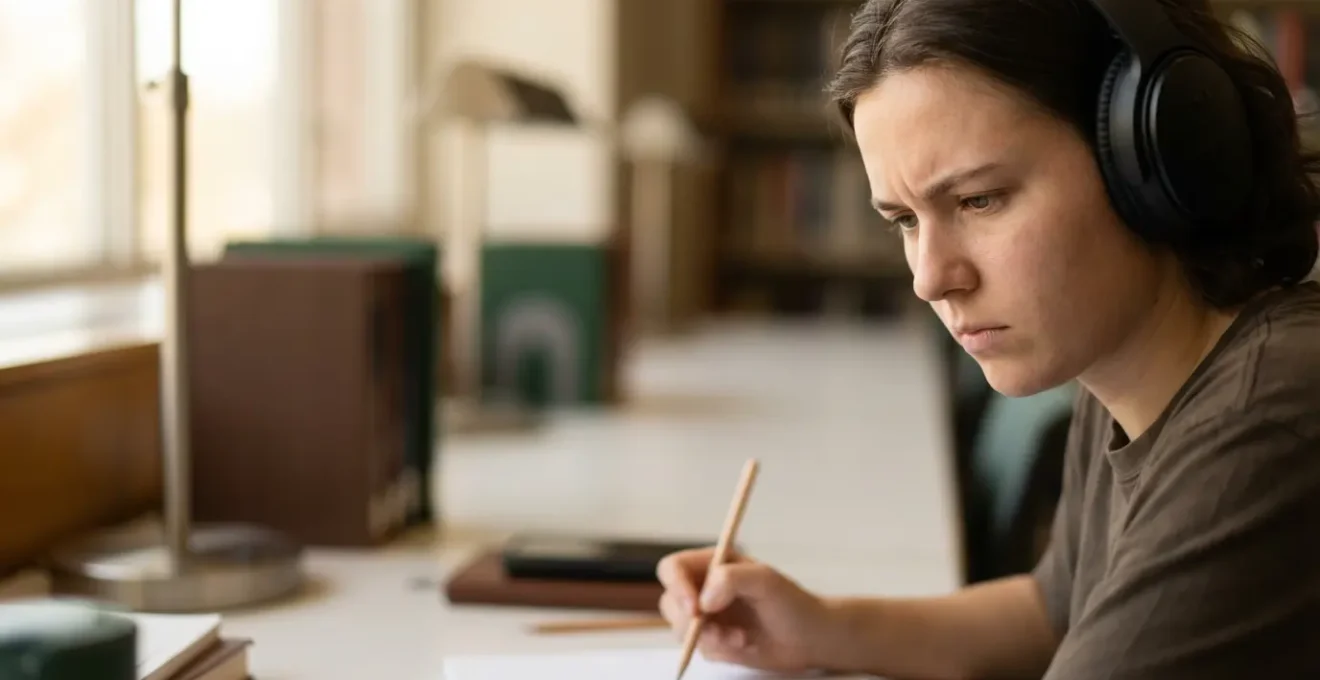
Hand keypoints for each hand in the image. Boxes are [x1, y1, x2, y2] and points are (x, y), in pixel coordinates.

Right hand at [656, 547, 834, 672]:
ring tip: (740, 638)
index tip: (694, 608)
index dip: (676, 586)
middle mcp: (705, 587)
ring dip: (707, 637)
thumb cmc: (792, 603)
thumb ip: (732, 579)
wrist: (809, 638)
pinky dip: (718, 649)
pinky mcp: (713, 640)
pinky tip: (743, 644)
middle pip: (670, 601)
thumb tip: (703, 601)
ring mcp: (707, 615)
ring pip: (679, 628)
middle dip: (689, 620)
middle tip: (715, 631)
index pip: (673, 568)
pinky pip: (698, 648)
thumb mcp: (766, 581)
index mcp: (713, 563)